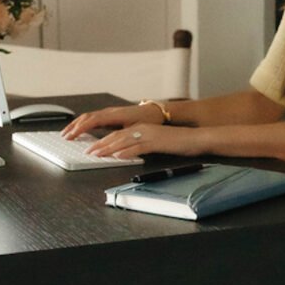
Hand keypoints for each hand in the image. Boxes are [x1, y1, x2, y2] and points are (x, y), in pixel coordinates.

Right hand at [63, 103, 161, 140]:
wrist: (154, 111)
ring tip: (67, 133)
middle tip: (64, 136)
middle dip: (74, 127)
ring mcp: (108, 113)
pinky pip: (92, 118)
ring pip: (88, 117)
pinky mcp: (109, 116)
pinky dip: (83, 124)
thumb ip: (124, 137)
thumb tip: (113, 147)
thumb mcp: (136, 129)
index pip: (92, 120)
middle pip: (87, 117)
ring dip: (76, 125)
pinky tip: (79, 130)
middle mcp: (109, 112)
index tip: (72, 135)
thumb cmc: (147, 120)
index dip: (81, 128)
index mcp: (114, 115)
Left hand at [84, 121, 207, 160]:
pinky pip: (138, 147)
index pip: (118, 134)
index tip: (92, 148)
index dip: (103, 141)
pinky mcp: (157, 142)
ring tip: (97, 154)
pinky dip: (127, 152)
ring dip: (109, 148)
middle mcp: (143, 129)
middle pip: (117, 137)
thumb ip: (142, 146)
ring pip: (124, 141)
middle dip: (101, 145)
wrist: (196, 138)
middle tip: (88, 152)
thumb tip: (127, 153)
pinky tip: (118, 156)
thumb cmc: (179, 142)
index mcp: (142, 128)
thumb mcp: (156, 142)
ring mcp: (149, 135)